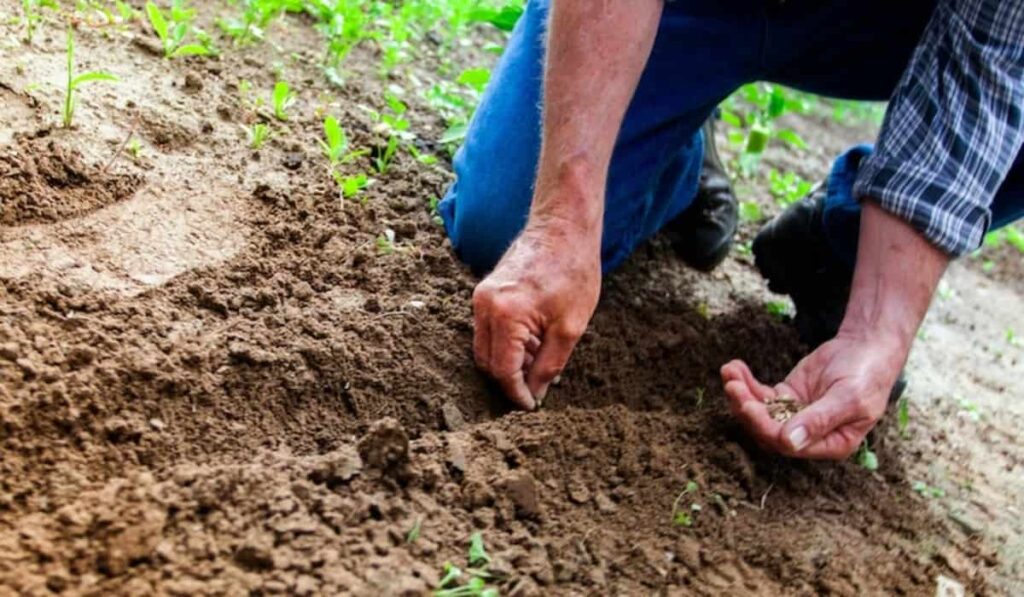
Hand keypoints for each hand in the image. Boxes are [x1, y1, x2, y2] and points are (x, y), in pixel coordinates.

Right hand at [472, 220, 600, 408]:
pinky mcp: (485, 291)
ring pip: (485, 347)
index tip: (531, 406)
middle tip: (537, 389)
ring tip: (540, 361)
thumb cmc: (573, 271)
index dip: (516, 393)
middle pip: (487, 362)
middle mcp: (484, 306)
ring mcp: (481, 297)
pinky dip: (506, 344)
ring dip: (509, 362)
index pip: (502, 370)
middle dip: (509, 380)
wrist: (563, 228)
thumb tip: (535, 393)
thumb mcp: (570, 327)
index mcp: (505, 315)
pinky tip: (534, 342)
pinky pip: (488, 329)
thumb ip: (549, 365)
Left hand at [720, 330, 906, 458]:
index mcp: (830, 444)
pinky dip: (746, 382)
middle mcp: (809, 435)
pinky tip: (734, 367)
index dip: (765, 427)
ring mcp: (795, 415)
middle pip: (768, 431)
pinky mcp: (787, 396)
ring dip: (741, 394)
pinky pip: (761, 395)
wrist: (867, 347)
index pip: (789, 445)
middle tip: (732, 386)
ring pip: (760, 413)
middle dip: (747, 409)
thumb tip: (789, 443)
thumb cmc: (867, 375)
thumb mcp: (848, 398)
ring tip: (729, 372)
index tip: (749, 405)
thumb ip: (819, 420)